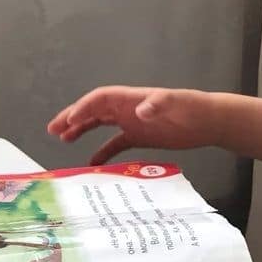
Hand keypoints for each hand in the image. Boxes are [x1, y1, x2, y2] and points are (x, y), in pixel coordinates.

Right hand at [46, 86, 220, 164]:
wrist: (208, 121)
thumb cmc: (192, 109)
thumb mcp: (176, 104)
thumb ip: (158, 104)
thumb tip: (140, 110)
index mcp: (132, 98)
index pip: (100, 99)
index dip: (83, 108)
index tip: (68, 120)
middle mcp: (128, 108)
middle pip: (94, 110)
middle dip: (73, 117)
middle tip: (53, 129)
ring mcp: (133, 122)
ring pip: (100, 124)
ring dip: (81, 130)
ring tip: (62, 139)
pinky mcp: (141, 136)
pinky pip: (116, 143)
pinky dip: (103, 151)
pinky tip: (92, 163)